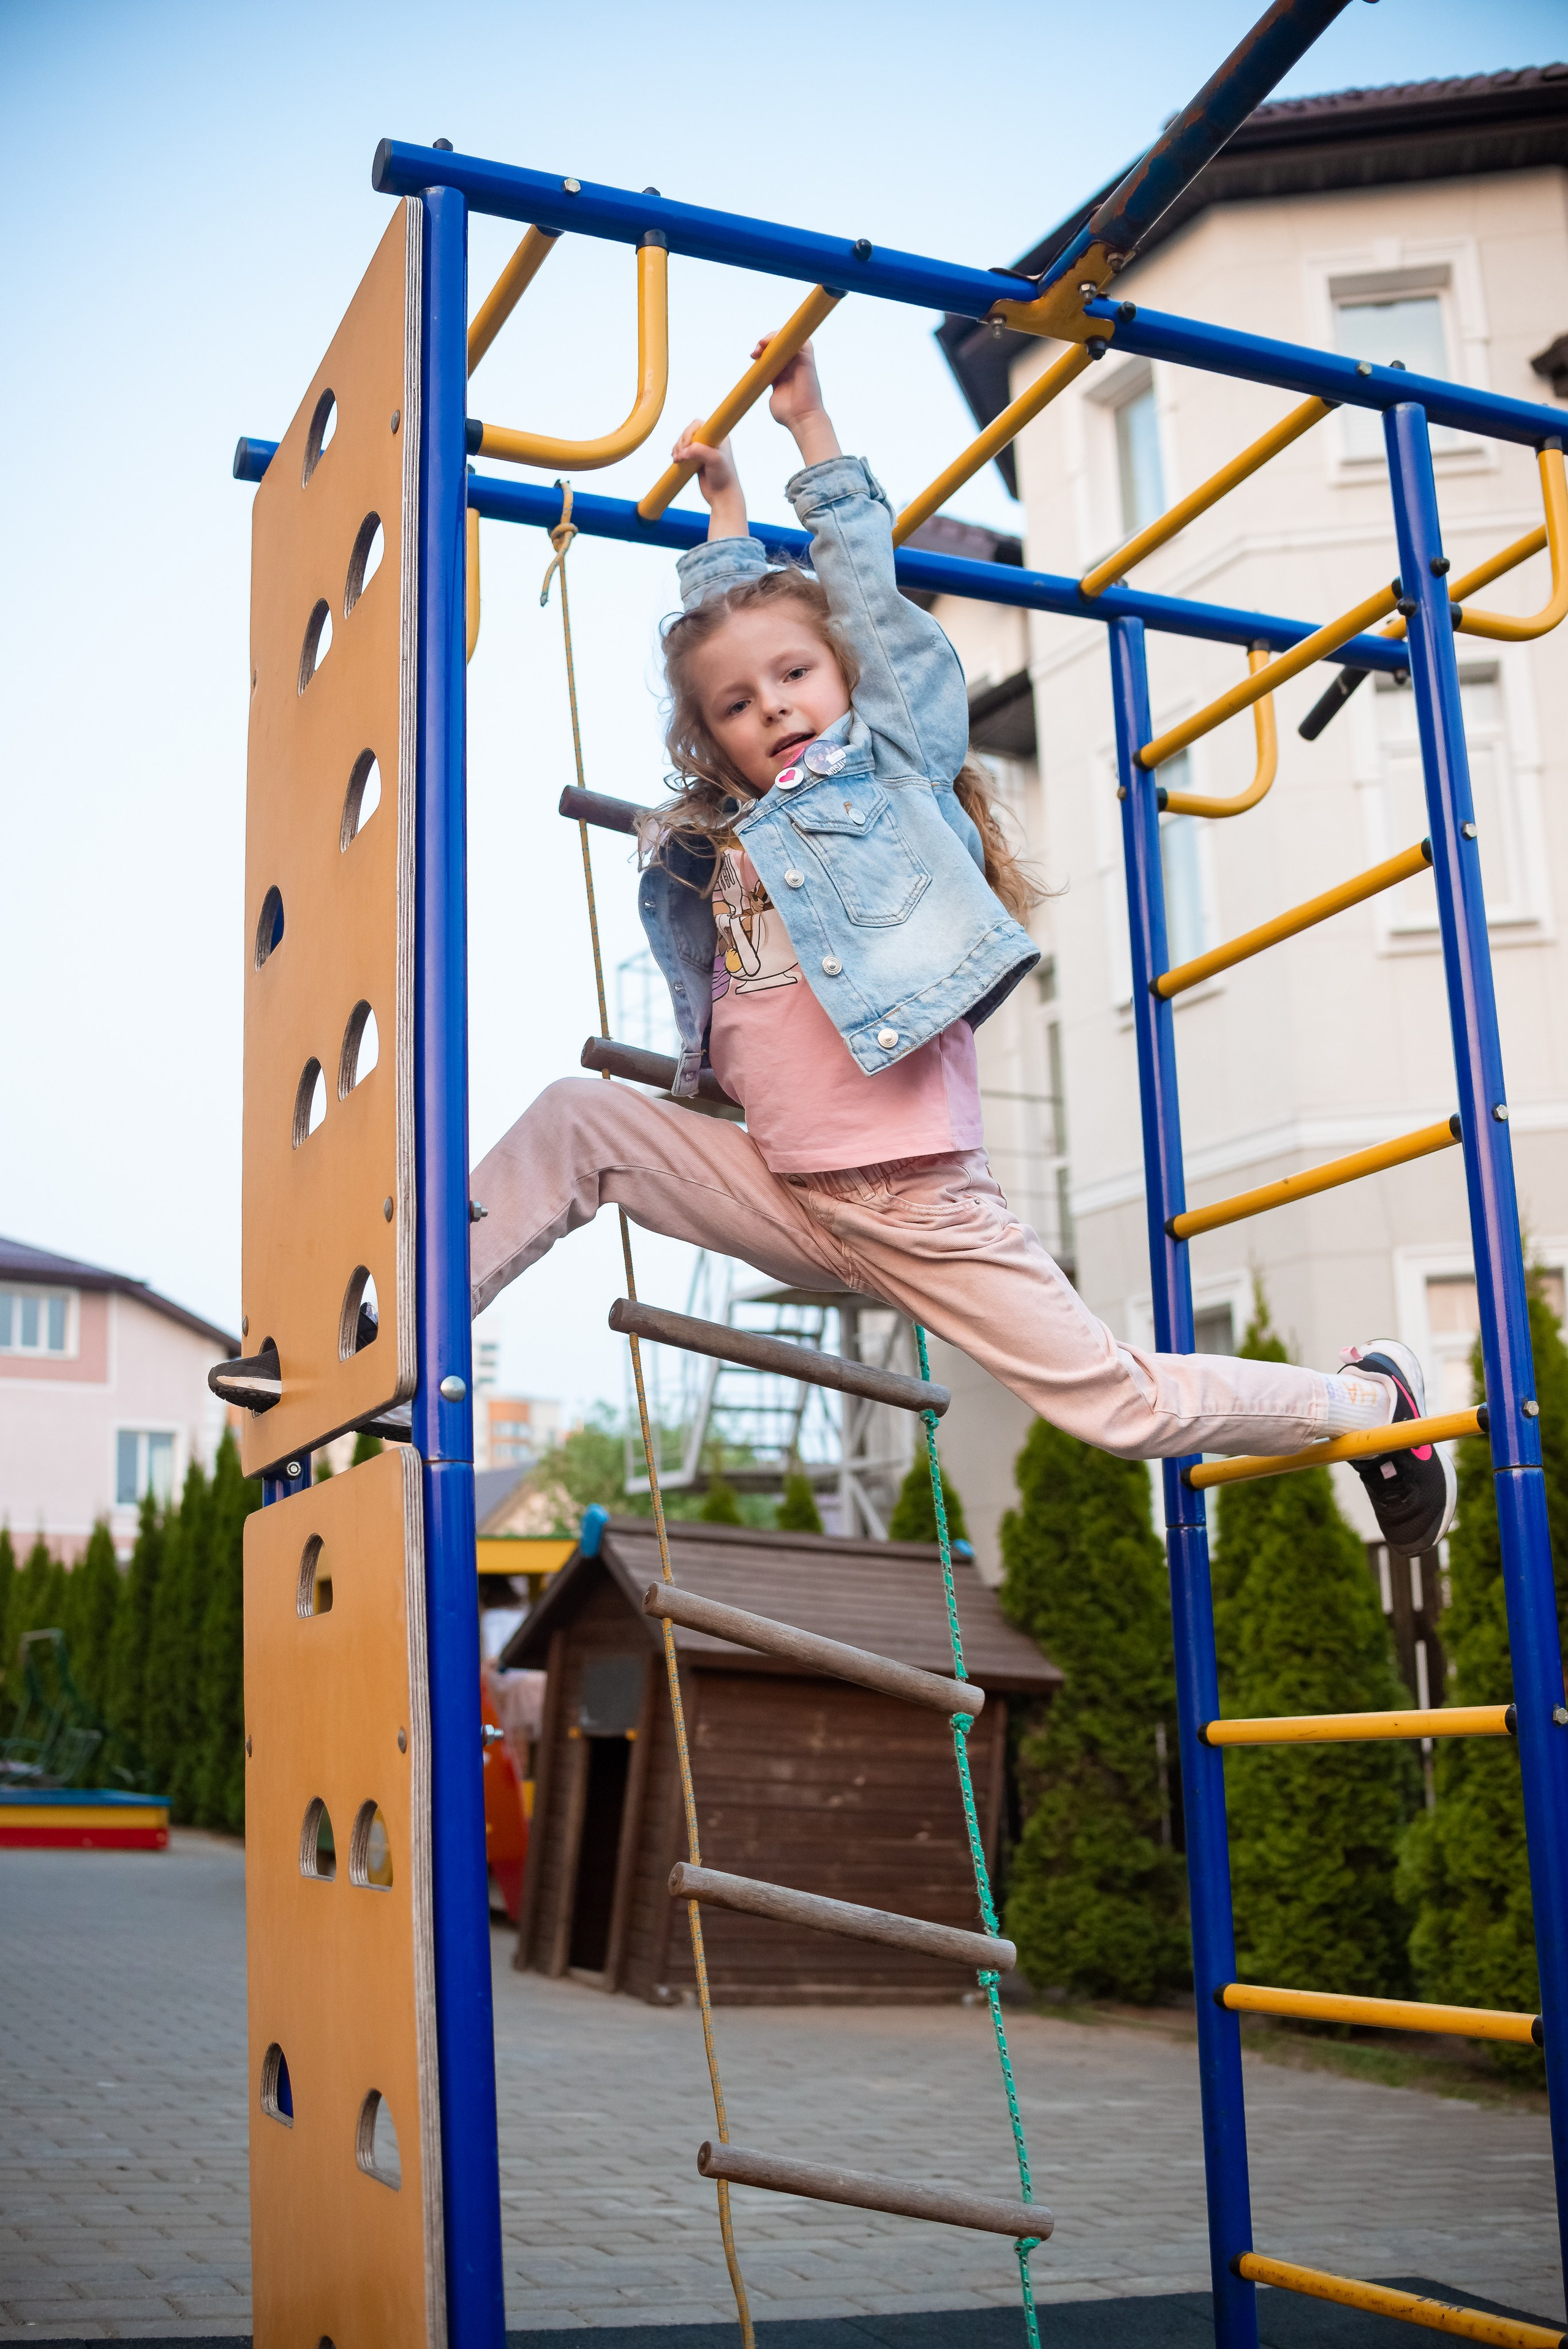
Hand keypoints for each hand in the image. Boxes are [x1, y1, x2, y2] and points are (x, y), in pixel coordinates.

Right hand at [673, 421, 738, 506]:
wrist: (722, 496)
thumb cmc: (724, 477)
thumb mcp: (714, 460)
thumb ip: (699, 451)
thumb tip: (682, 451)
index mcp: (718, 436)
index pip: (698, 424)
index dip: (689, 432)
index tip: (687, 446)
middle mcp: (710, 441)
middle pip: (688, 433)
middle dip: (681, 442)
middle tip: (680, 456)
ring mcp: (702, 451)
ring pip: (684, 443)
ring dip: (677, 449)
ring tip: (677, 459)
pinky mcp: (696, 460)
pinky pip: (683, 453)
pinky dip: (677, 455)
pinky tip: (676, 460)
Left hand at [750, 337, 840, 464]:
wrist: (802, 419)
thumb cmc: (788, 414)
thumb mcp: (774, 396)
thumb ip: (769, 384)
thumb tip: (758, 380)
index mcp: (784, 372)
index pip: (773, 353)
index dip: (763, 350)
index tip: (753, 356)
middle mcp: (793, 364)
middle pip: (779, 343)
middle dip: (765, 343)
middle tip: (755, 353)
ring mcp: (800, 361)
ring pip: (788, 338)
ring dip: (772, 337)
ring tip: (761, 346)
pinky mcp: (806, 358)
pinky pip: (799, 338)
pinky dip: (785, 336)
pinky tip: (771, 342)